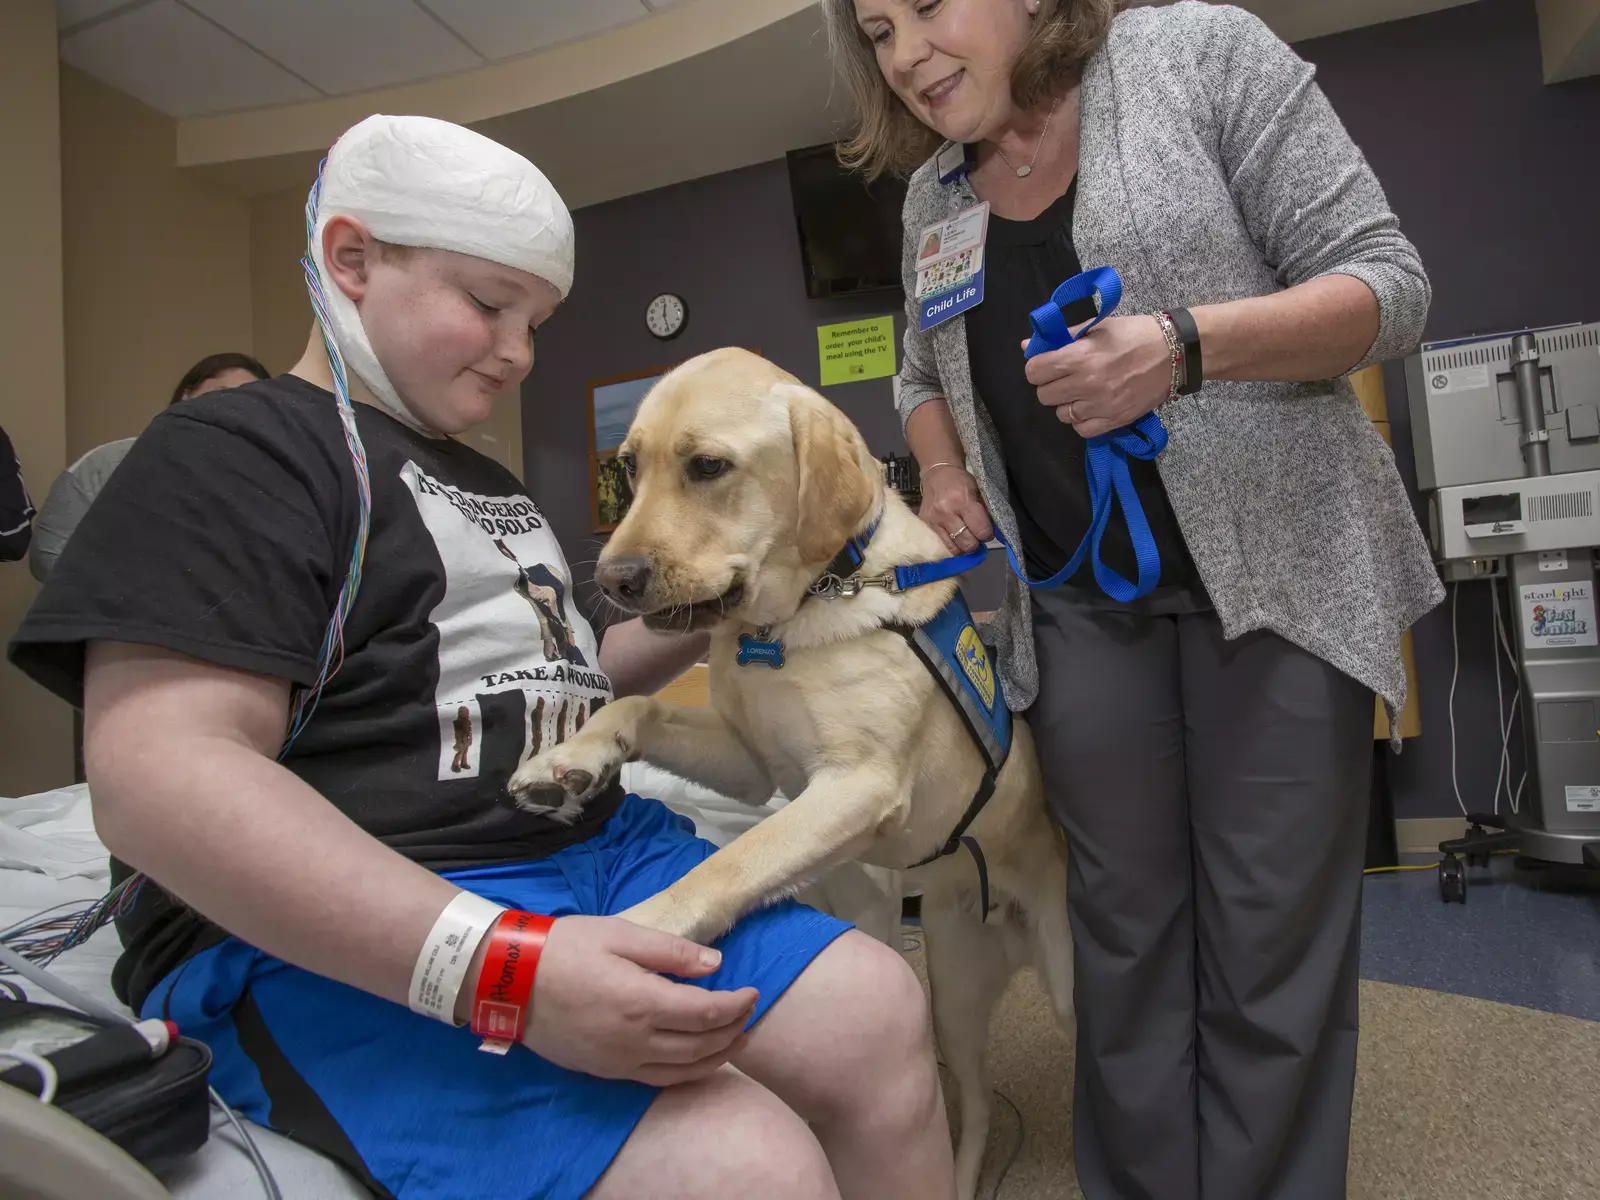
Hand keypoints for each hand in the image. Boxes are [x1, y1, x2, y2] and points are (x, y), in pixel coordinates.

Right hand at [520, 915, 758, 1086]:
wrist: (509, 982)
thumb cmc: (565, 949)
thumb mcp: (619, 935)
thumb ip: (671, 951)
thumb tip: (715, 964)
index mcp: (642, 1001)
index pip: (707, 1012)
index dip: (737, 1005)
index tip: (753, 991)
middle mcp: (636, 1040)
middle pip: (702, 1045)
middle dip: (734, 1029)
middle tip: (749, 1012)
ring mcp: (620, 1061)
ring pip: (684, 1070)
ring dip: (718, 1056)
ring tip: (738, 1039)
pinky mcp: (606, 1071)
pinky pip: (658, 1080)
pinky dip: (688, 1073)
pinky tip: (699, 1061)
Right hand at [918, 464, 992, 553]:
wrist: (937, 475)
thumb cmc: (960, 482)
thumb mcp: (977, 491)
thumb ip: (985, 512)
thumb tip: (990, 533)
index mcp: (962, 500)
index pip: (980, 530)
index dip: (987, 534)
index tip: (987, 532)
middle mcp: (945, 512)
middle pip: (967, 544)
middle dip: (975, 543)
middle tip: (976, 535)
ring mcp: (932, 521)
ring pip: (953, 549)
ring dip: (962, 547)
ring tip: (965, 538)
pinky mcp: (924, 526)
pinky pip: (940, 547)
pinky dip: (950, 546)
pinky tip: (954, 540)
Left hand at [1022, 314, 1171, 437]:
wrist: (1175, 352)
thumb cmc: (1134, 334)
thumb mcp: (1097, 327)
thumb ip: (1060, 338)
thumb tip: (1026, 346)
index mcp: (1079, 357)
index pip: (1034, 372)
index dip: (1037, 367)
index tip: (1047, 365)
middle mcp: (1087, 384)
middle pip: (1044, 395)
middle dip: (1050, 385)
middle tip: (1065, 377)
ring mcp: (1101, 405)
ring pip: (1061, 414)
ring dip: (1066, 403)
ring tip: (1082, 391)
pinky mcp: (1115, 420)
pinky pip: (1082, 429)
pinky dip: (1081, 420)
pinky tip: (1091, 406)